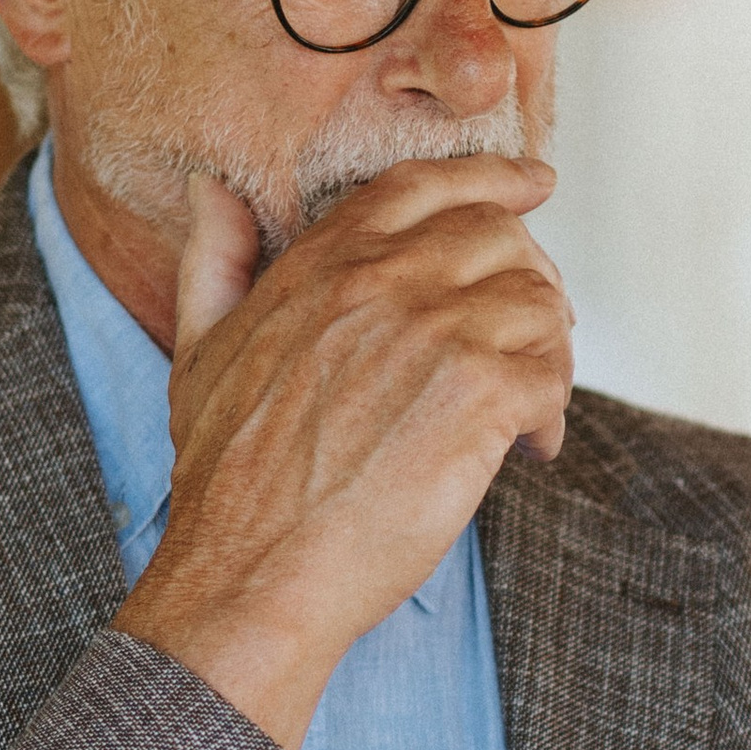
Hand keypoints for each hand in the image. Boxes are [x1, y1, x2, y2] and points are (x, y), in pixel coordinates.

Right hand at [119, 159, 572, 749]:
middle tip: (534, 336)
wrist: (251, 570)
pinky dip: (551, 414)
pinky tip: (527, 450)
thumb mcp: (198, 351)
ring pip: (538, 304)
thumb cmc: (226, 481)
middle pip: (499, 238)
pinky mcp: (479, 395)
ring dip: (546, 355)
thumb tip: (216, 192)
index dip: (491, 178)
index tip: (534, 185)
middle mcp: (382, 281)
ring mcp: (436, 332)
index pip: (425, 186)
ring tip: (526, 408)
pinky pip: (552, 376)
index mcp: (324, 262)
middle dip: (530, 282)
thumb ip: (216, 261)